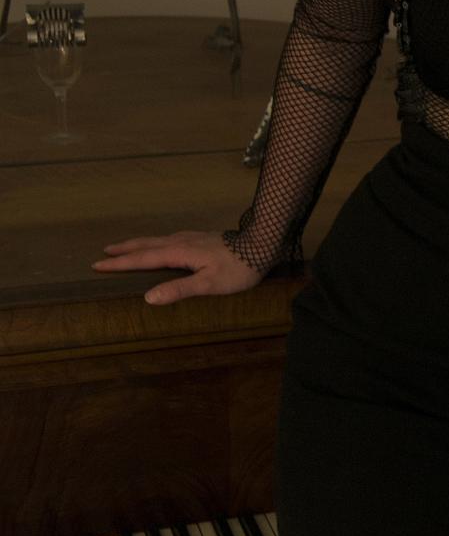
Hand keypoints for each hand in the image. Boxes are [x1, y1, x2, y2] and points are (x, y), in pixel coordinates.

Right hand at [90, 231, 264, 305]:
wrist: (262, 244)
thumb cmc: (238, 268)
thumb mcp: (209, 284)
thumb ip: (179, 290)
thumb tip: (148, 297)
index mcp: (178, 253)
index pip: (142, 259)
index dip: (120, 263)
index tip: (98, 265)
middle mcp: (180, 242)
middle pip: (145, 245)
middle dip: (124, 250)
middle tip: (103, 252)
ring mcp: (190, 238)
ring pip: (156, 240)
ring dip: (137, 244)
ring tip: (124, 247)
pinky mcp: (199, 238)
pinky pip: (167, 239)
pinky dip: (154, 243)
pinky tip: (159, 245)